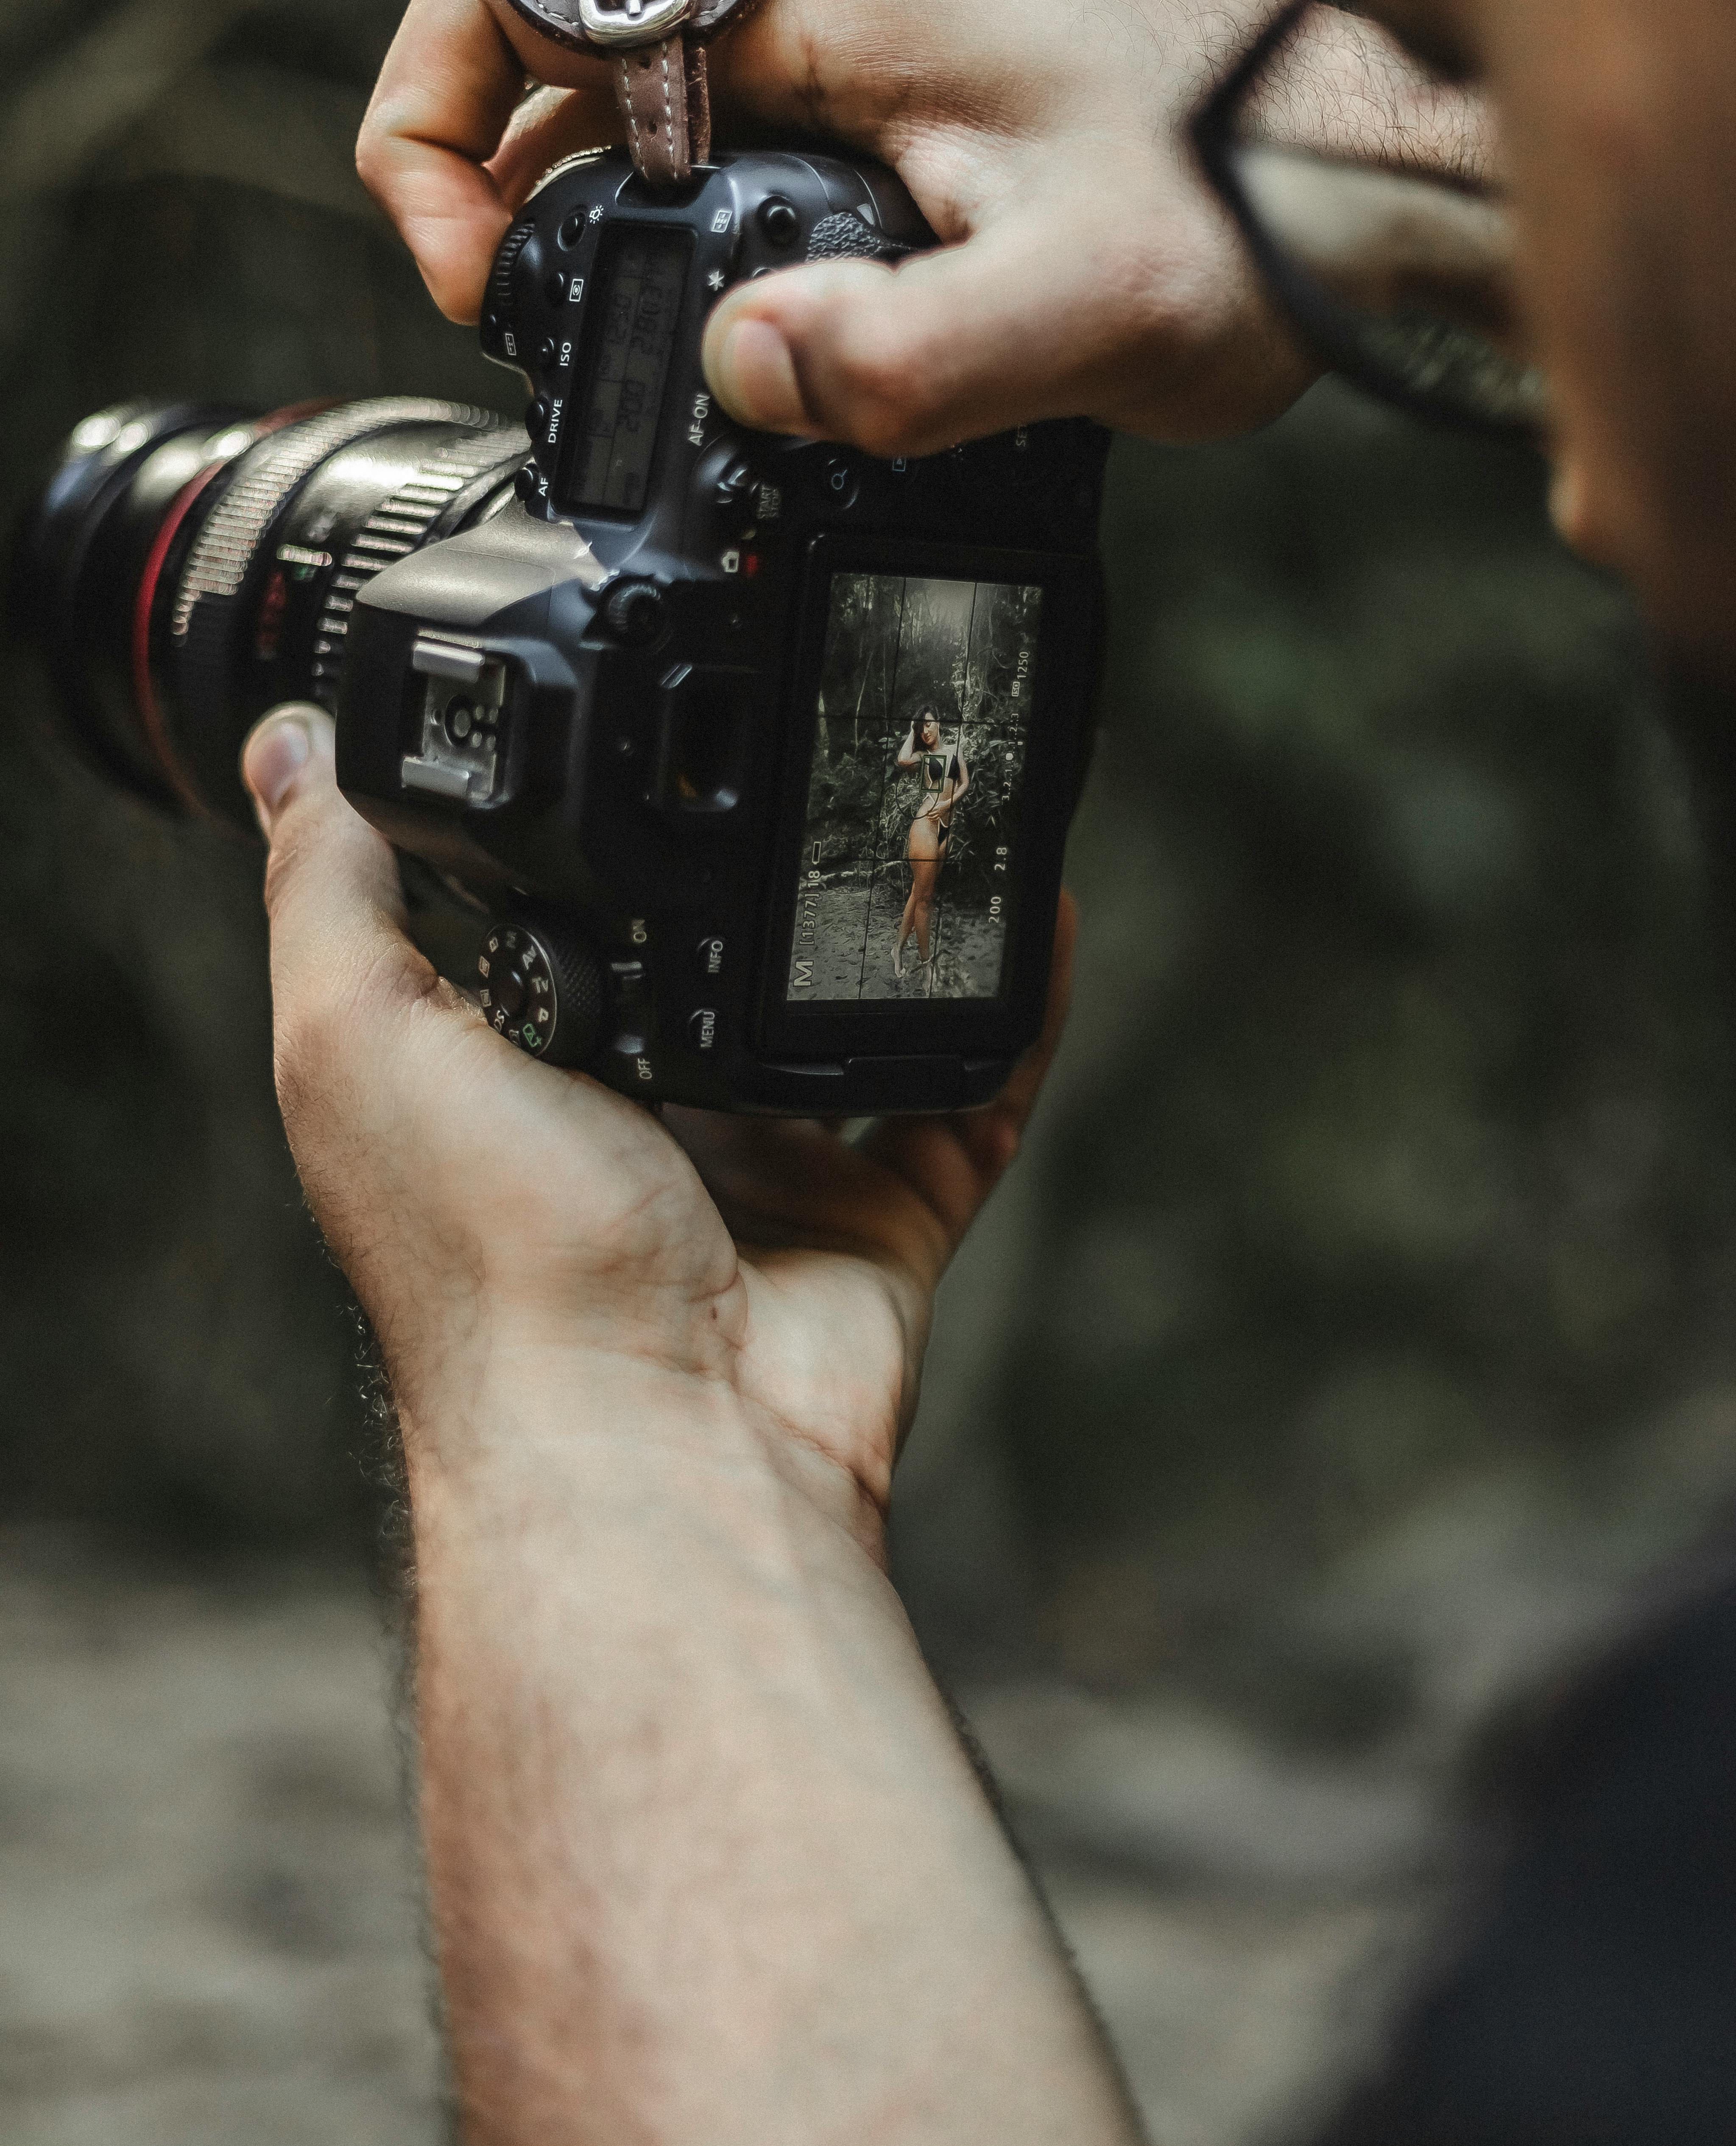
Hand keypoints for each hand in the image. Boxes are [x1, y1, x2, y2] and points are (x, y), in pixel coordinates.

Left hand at [241, 703, 1070, 1553]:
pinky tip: (1039, 910)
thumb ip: (335, 888)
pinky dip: (1016, 1010)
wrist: (654, 1427)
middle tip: (815, 748)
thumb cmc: (495, 1259)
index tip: (627, 718)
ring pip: (849, 1025)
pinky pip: (970, 1093)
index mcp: (511, 1081)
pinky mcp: (880, 1219)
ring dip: (894, 929)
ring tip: (940, 808)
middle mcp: (639, 1127)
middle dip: (754, 877)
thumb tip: (287, 751)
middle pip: (707, 971)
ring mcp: (767, 1179)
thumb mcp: (355, 1035)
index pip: (546, 927)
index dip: (577, 833)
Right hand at [358, 0, 1333, 448]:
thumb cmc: (1258, 212)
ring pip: (634, 87)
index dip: (438, 118)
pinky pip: (726, 135)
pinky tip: (711, 321)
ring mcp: (859, 41)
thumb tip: (743, 373)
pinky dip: (672, 221)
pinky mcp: (899, 101)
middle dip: (483, 168)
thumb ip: (909, 358)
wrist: (1375, 187)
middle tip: (515, 325)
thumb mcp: (1088, 312)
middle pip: (552, 29)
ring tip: (582, 338)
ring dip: (572, 202)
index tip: (476, 273)